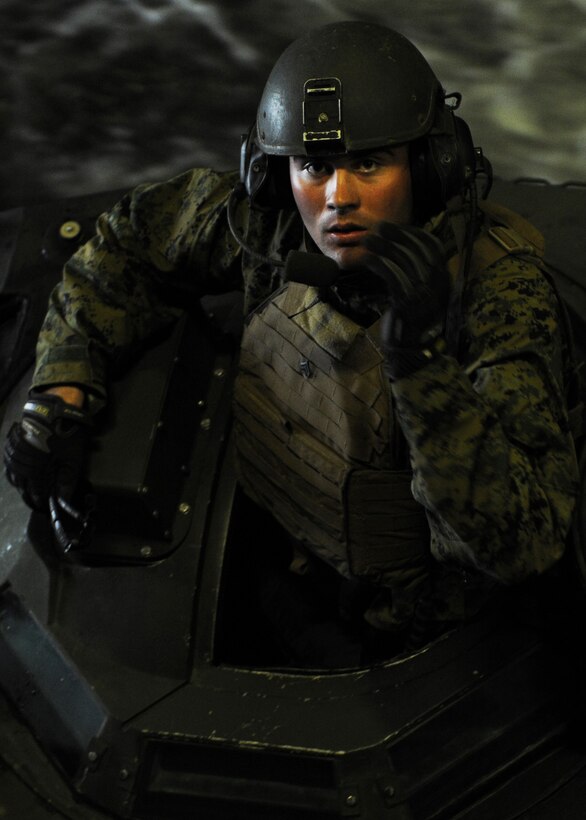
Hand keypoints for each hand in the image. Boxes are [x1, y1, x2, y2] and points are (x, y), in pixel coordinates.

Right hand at [4, 392, 93, 555]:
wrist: (54, 410)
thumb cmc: (67, 435)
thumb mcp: (73, 459)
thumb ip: (67, 481)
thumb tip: (63, 500)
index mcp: (37, 468)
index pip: (34, 492)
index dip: (38, 500)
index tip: (42, 506)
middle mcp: (22, 462)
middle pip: (21, 485)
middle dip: (28, 494)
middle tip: (34, 500)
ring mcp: (15, 452)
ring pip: (12, 475)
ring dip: (19, 484)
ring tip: (27, 489)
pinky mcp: (11, 444)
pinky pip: (7, 463)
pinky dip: (12, 471)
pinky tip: (18, 474)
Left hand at [362, 223, 449, 377]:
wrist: (411, 352)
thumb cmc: (411, 323)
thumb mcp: (420, 295)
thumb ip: (418, 275)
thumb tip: (403, 250)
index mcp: (443, 279)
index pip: (433, 247)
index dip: (415, 234)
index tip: (397, 228)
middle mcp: (437, 284)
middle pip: (417, 249)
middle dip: (397, 235)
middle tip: (379, 227)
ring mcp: (423, 293)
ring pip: (402, 260)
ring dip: (383, 246)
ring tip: (367, 240)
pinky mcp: (406, 302)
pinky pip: (391, 275)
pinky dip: (377, 263)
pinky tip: (366, 258)